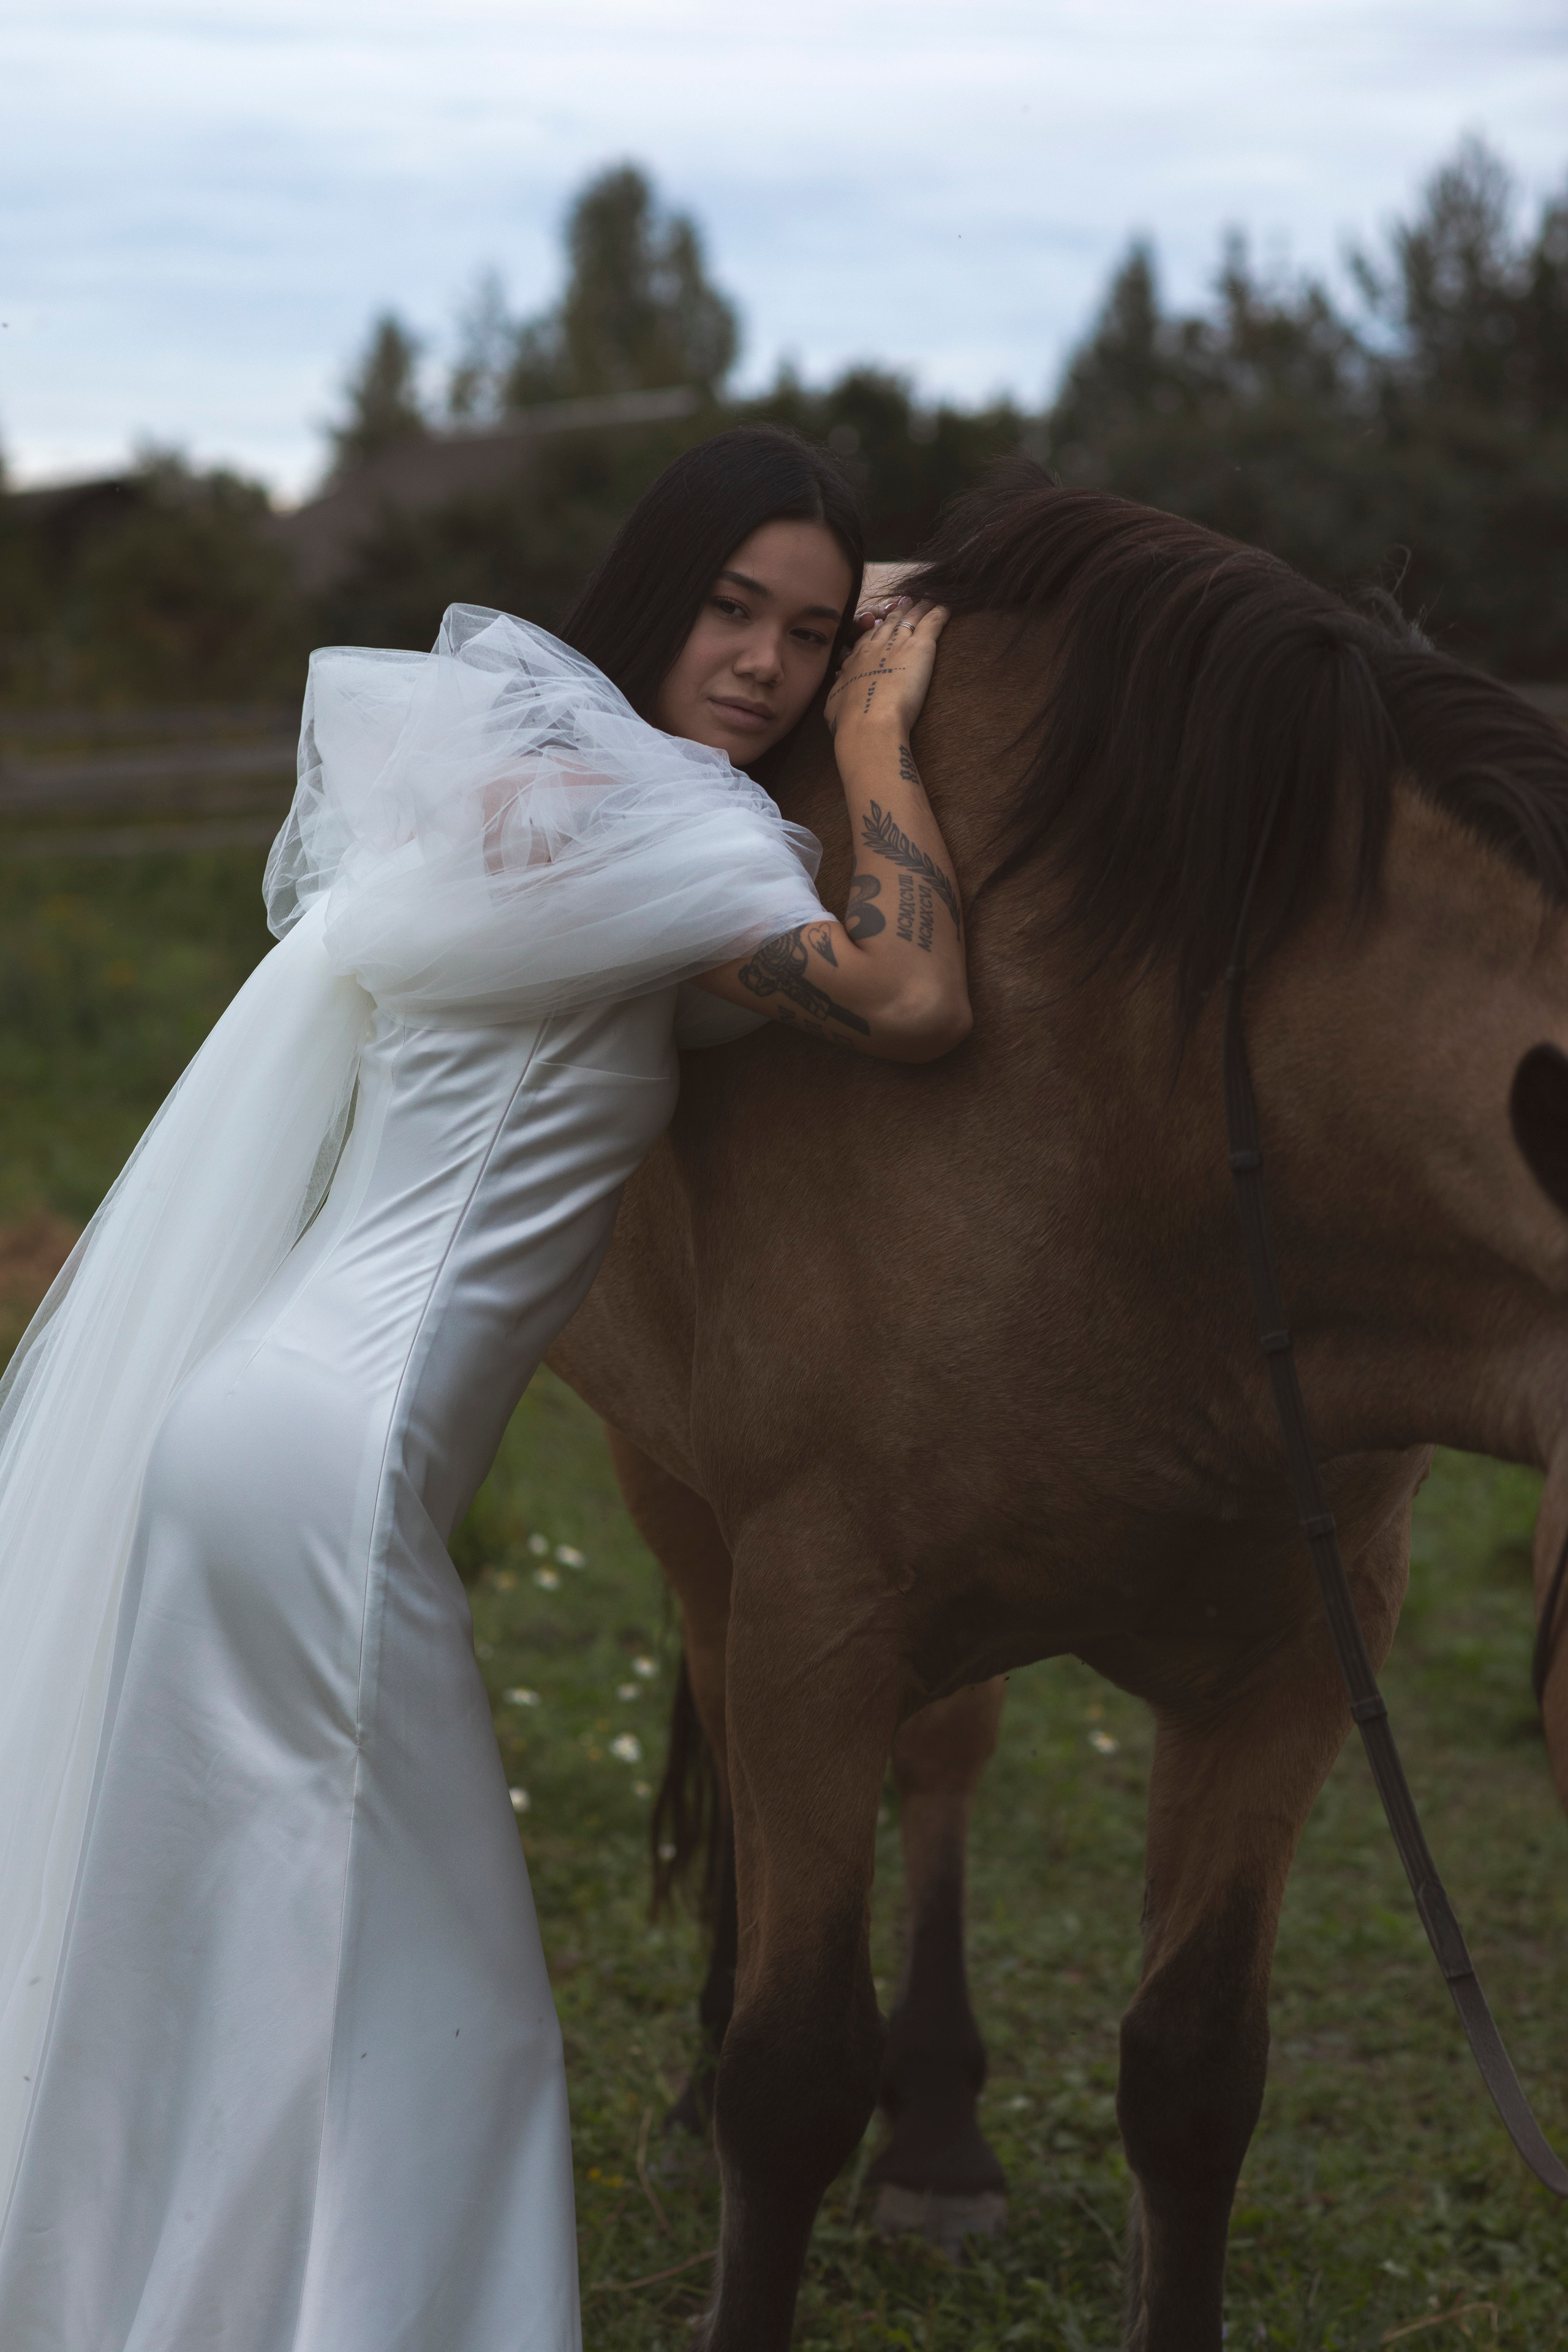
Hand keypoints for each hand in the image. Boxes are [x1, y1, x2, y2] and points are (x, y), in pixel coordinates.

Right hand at [824, 598, 948, 741]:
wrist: (868, 723)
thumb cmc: (849, 722)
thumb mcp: (835, 705)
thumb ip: (839, 695)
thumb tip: (837, 697)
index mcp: (856, 661)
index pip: (867, 638)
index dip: (875, 628)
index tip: (880, 621)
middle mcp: (875, 647)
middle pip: (888, 624)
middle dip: (896, 612)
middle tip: (905, 602)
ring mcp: (897, 644)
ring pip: (910, 619)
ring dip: (918, 608)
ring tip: (926, 598)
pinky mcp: (919, 647)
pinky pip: (932, 623)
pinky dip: (940, 612)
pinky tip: (946, 605)